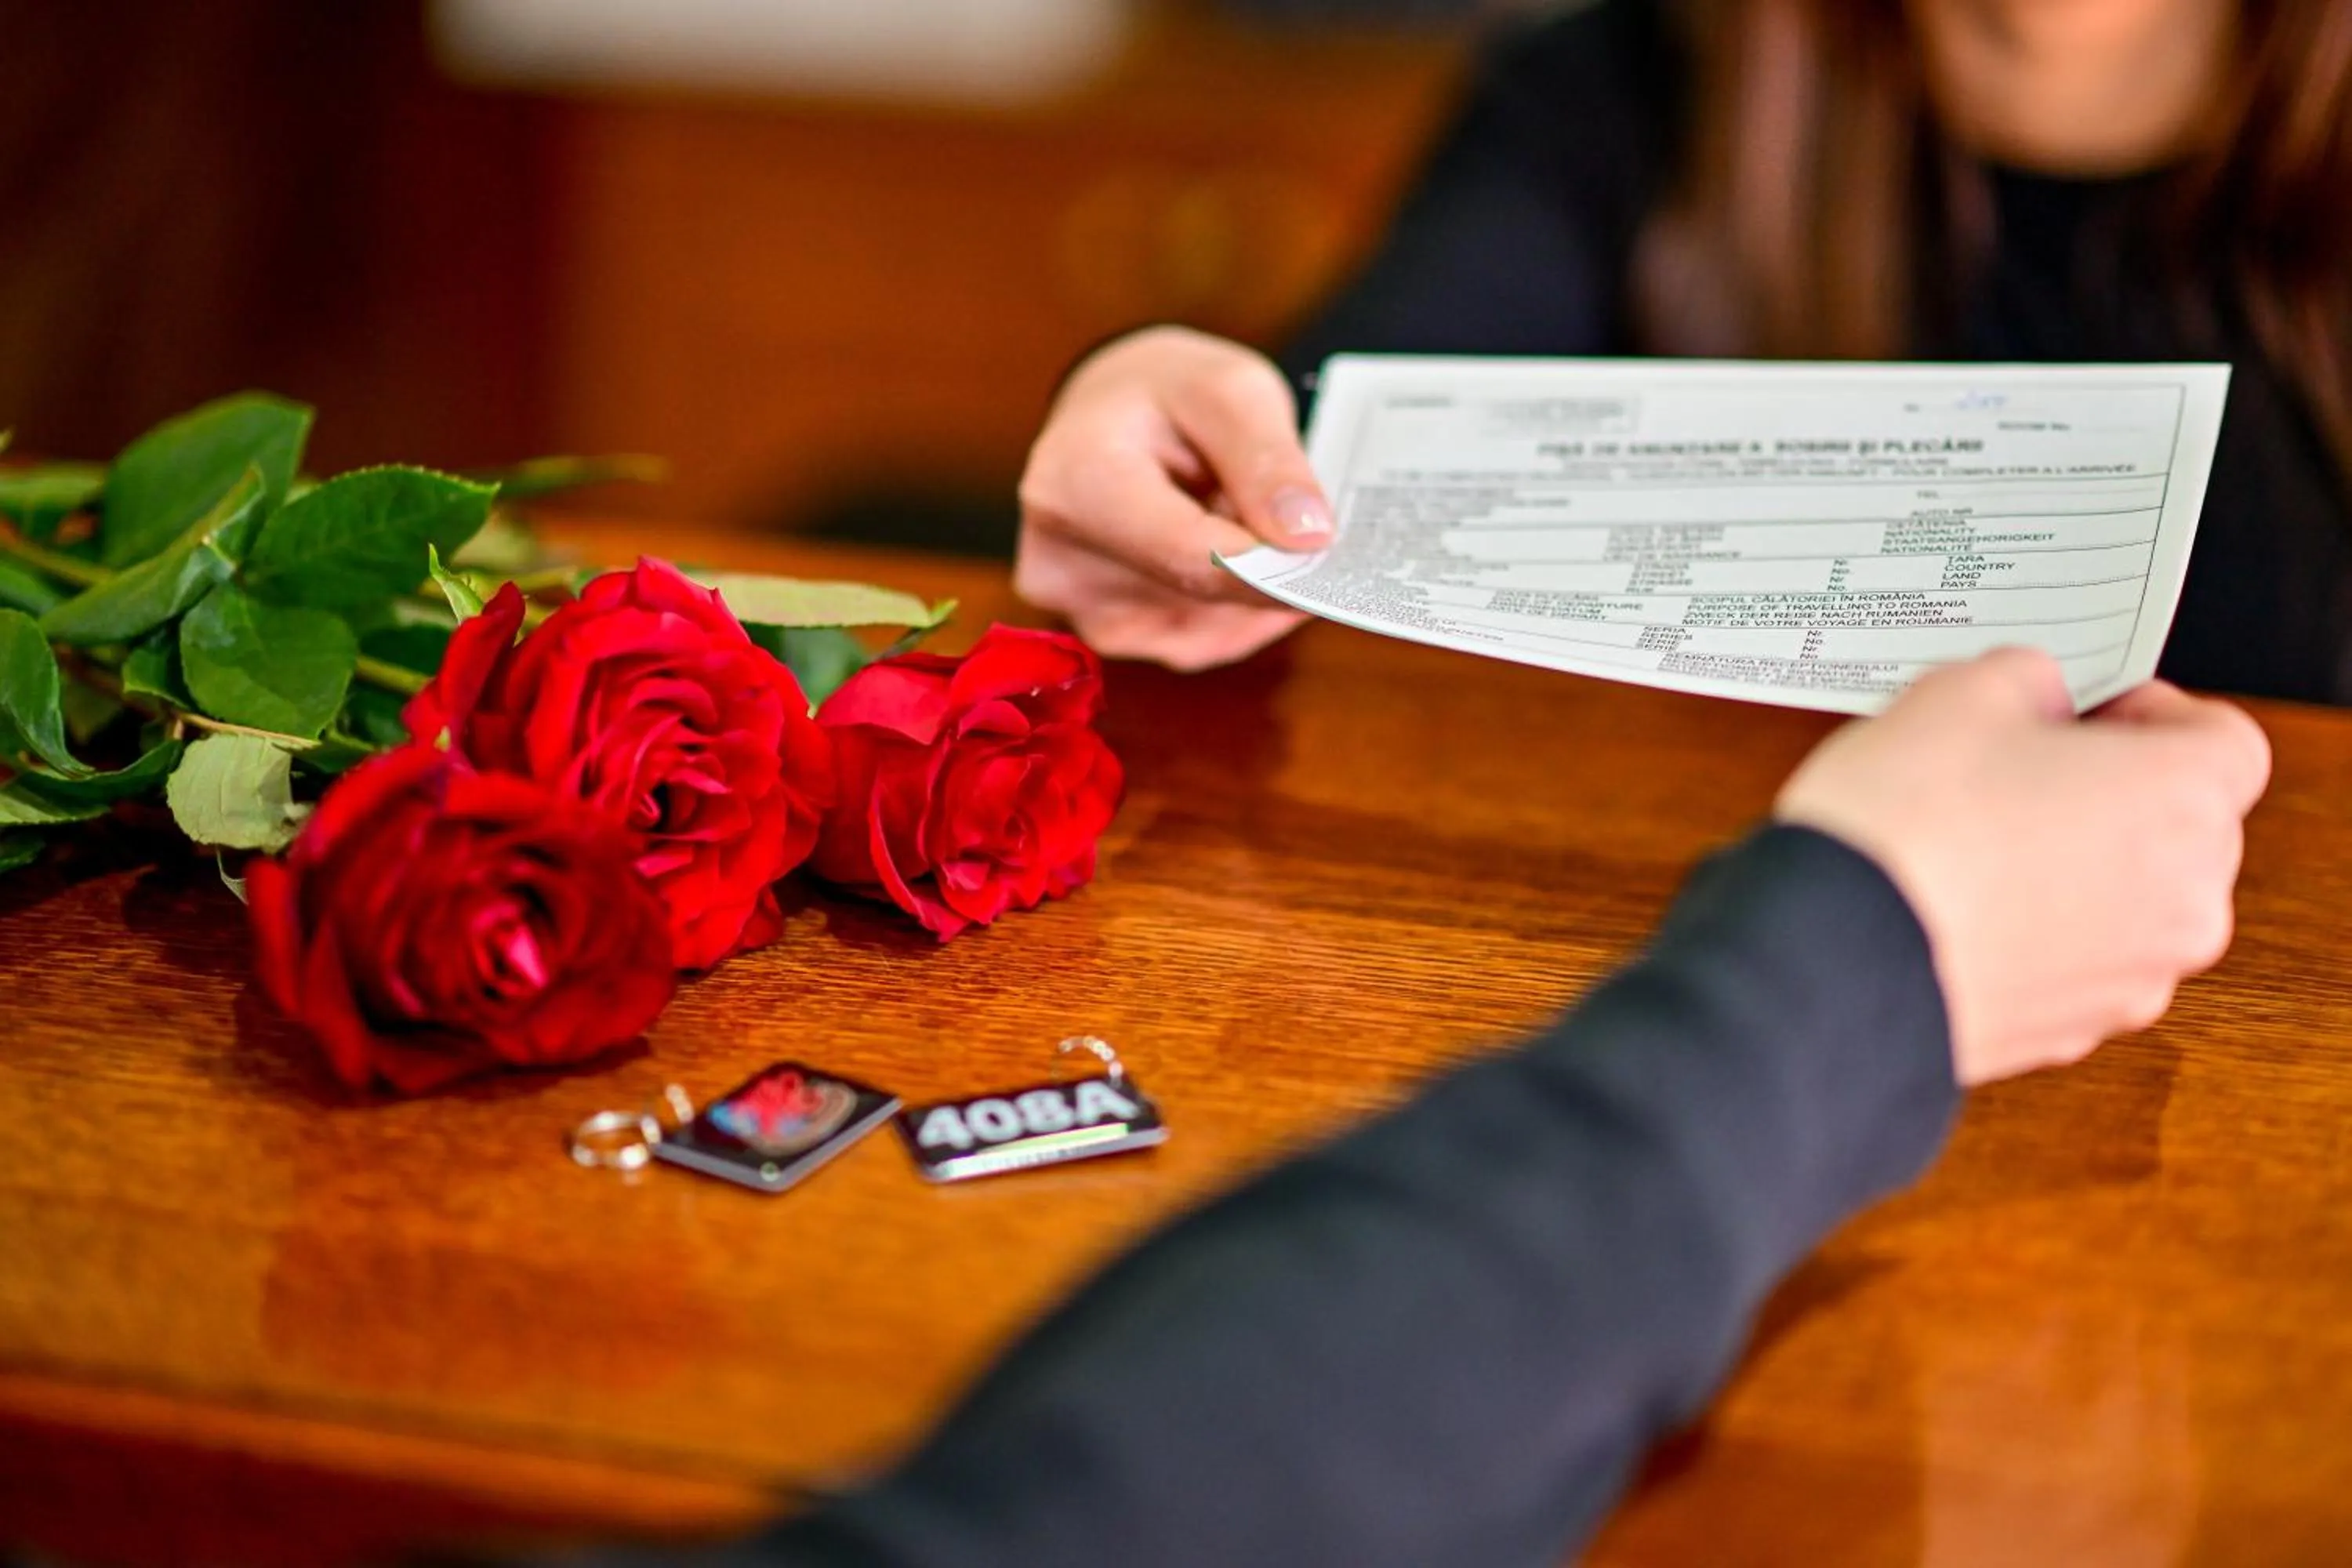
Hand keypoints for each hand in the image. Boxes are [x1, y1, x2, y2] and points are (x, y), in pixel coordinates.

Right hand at [1015, 326, 1329, 670]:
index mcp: (1073, 483)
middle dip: (1272, 575)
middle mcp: (1058, 559)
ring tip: (1261, 531)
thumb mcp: (1227, 389)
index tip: (1334, 560)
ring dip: (1255, 592)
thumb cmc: (1164, 394)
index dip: (1271, 565)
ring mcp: (1078, 607)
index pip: (1187, 553)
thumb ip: (1267, 459)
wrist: (1107, 419)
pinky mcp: (1108, 634)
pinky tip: (1246, 567)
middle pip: (1199, 595)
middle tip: (1328, 547)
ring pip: (1208, 627)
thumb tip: (1309, 538)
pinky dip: (1237, 612)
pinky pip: (1199, 643)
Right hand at [1774, 648, 2271, 1084]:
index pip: (2227, 741)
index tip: (2093, 712)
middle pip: (2183, 828)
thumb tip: (2037, 699)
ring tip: (1977, 845)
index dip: (2156, 715)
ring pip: (2129, 903)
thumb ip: (2026, 679)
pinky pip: (2075, 964)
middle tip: (2023, 771)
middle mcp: (2183, 900)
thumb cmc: (1906, 829)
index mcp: (2182, 801)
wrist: (1831, 958)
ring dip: (2077, 869)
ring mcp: (2130, 979)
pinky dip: (2037, 934)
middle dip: (2114, 795)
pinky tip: (1959, 907)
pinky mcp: (2070, 1032)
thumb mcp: (1959, 692)